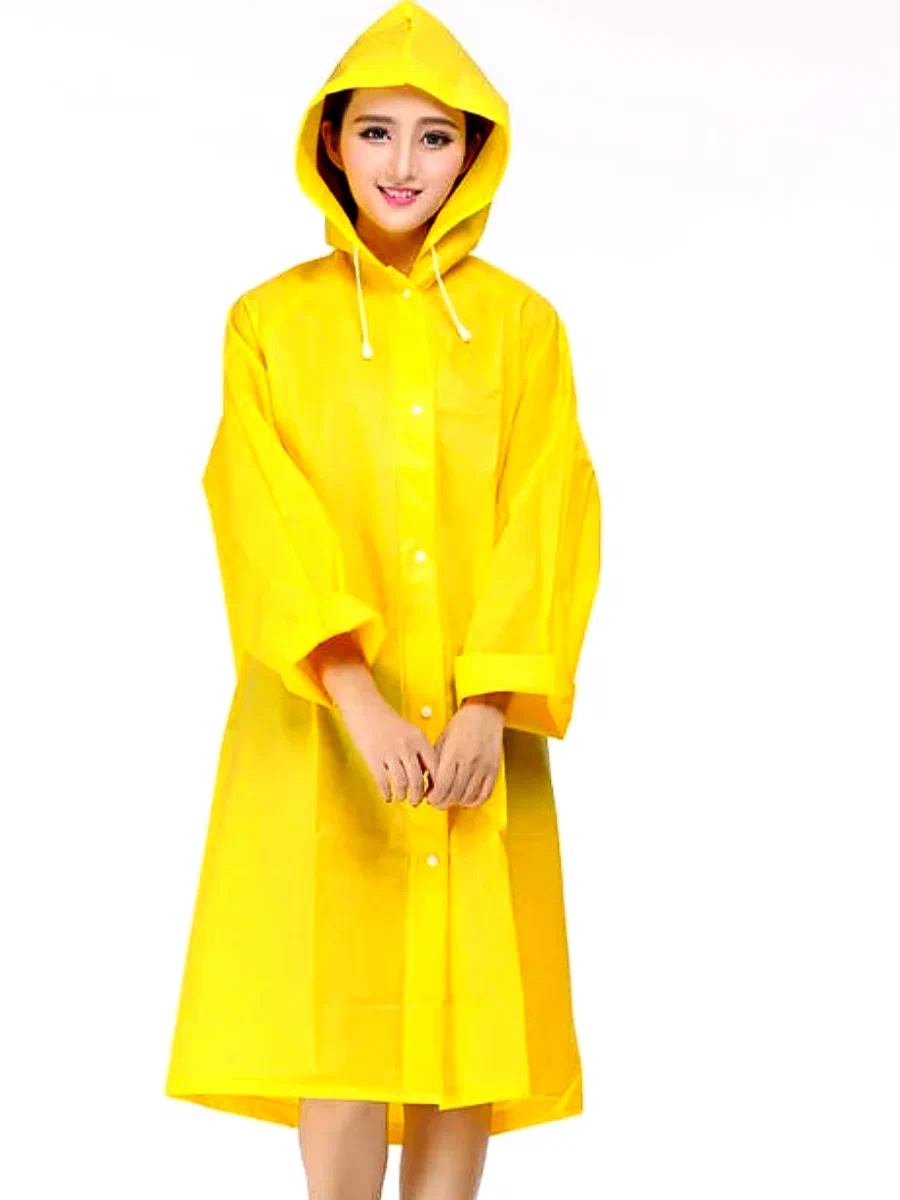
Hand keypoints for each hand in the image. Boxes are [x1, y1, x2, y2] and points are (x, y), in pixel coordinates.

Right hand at [308, 632, 436, 805]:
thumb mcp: (409, 732)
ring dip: (402, 795)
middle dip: (417, 796)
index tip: (432, 792)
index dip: (435, 784)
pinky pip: (383, 782)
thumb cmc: (387, 721)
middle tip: (416, 802)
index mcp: (419, 739)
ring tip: (400, 797)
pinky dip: (387, 793)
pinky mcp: (373, 758)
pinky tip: (387, 796)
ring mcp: (390, 752)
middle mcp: (407, 746)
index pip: (435, 767)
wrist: (364, 707)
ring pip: (402, 784)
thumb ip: (418, 751)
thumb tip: (426, 777)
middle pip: (418, 780)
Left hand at [429, 696, 505, 809]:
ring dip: (456, 802)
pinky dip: (475, 801)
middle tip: (437, 801)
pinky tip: (467, 799)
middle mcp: (469, 762)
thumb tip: (428, 783)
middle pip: (454, 795)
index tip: (430, 797)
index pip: (442, 787)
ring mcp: (483, 767)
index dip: (434, 797)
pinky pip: (485, 794)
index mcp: (453, 754)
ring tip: (450, 798)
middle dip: (442, 802)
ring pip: (468, 797)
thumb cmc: (461, 725)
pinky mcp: (493, 770)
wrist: (484, 713)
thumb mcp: (442, 741)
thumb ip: (435, 763)